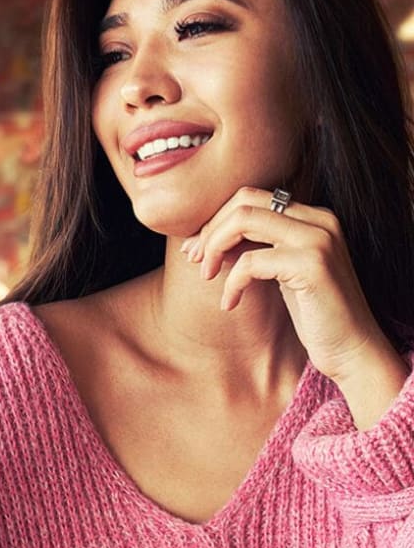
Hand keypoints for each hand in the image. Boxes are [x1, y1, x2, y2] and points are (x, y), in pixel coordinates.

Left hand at [181, 186, 407, 426]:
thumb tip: (205, 237)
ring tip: (206, 275)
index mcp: (313, 216)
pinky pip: (250, 262)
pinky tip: (230, 304)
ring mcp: (318, 239)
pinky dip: (232, 282)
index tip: (197, 248)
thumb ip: (255, 247)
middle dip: (211, 228)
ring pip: (243, 220)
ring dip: (214, 247)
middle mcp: (319, 219)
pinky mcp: (312, 265)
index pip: (251, 197)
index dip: (217, 219)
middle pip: (244, 201)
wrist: (353, 350)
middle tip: (194, 258)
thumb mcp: (280, 272)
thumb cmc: (314, 314)